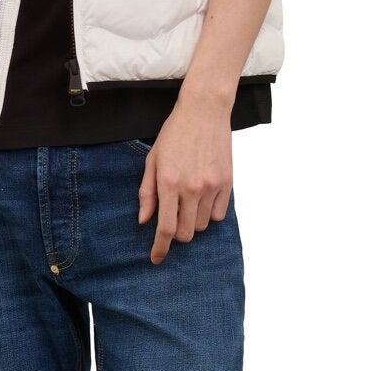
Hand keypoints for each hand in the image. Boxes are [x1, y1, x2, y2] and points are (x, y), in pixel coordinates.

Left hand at [136, 98, 233, 263]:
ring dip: (193, 222)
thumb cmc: (174, 134)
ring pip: (203, 226)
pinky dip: (209, 214)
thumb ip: (147, 193)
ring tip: (188, 201)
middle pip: (186, 233)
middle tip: (173, 218)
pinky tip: (203, 199)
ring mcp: (211, 186)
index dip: (160, 248)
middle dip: (177, 233)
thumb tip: (144, 220)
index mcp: (169, 183)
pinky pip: (219, 215)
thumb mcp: (153, 160)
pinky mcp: (227, 183)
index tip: (156, 259)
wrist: (204, 111)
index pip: (165, 228)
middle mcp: (191, 188)